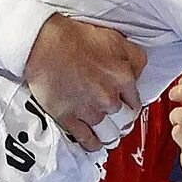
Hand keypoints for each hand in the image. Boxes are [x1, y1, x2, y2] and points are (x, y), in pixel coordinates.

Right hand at [24, 13, 144, 144]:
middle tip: (118, 121)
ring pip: (109, 133)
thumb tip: (137, 71)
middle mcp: (110, 98)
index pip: (136, 100)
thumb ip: (132, 57)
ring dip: (110, 135)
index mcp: (123, 78)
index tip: (127, 105)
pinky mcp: (69, 118)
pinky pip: (87, 139)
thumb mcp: (114, 38)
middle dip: (123, 121)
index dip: (131, 103)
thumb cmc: (74, 38)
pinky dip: (93, 144)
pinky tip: (94, 143)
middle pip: (125, 119)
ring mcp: (90, 110)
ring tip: (108, 134)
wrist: (44, 44)